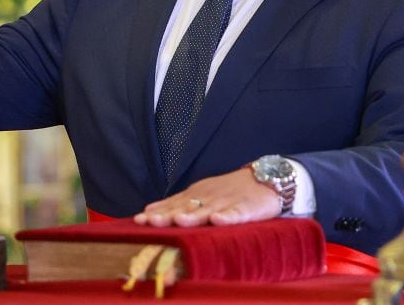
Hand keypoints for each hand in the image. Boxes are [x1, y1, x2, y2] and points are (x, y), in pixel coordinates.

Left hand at [133, 168, 280, 226]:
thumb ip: (176, 204)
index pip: (172, 204)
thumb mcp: (200, 195)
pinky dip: (227, 217)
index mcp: (195, 195)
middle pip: (185, 207)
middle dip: (167, 215)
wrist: (265, 180)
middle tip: (151, 222)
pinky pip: (235, 214)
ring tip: (179, 221)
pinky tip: (219, 220)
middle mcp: (207, 198)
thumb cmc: (229, 191)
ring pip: (207, 210)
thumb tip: (148, 212)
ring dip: (193, 216)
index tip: (138, 220)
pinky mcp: (246, 208)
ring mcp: (226, 202)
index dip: (156, 213)